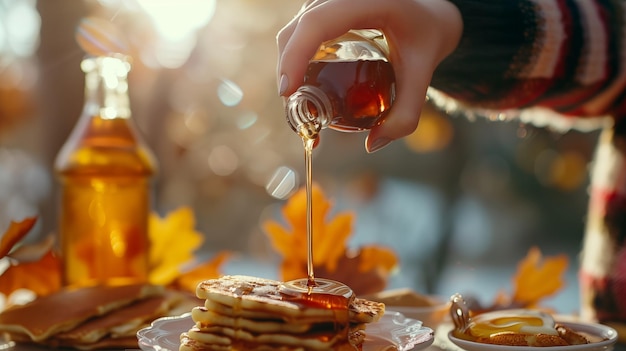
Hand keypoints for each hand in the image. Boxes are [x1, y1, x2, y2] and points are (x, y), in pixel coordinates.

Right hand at [276, 0, 462, 151]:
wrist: (430, 13)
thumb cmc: (428, 36)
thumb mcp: (424, 73)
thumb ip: (406, 113)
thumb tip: (373, 144)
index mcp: (367, 1)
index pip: (318, 23)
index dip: (296, 55)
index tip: (288, 90)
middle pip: (298, 28)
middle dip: (288, 70)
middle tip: (298, 111)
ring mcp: (329, 1)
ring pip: (294, 31)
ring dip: (290, 67)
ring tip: (304, 104)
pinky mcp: (324, 10)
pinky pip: (300, 33)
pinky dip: (296, 60)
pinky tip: (307, 87)